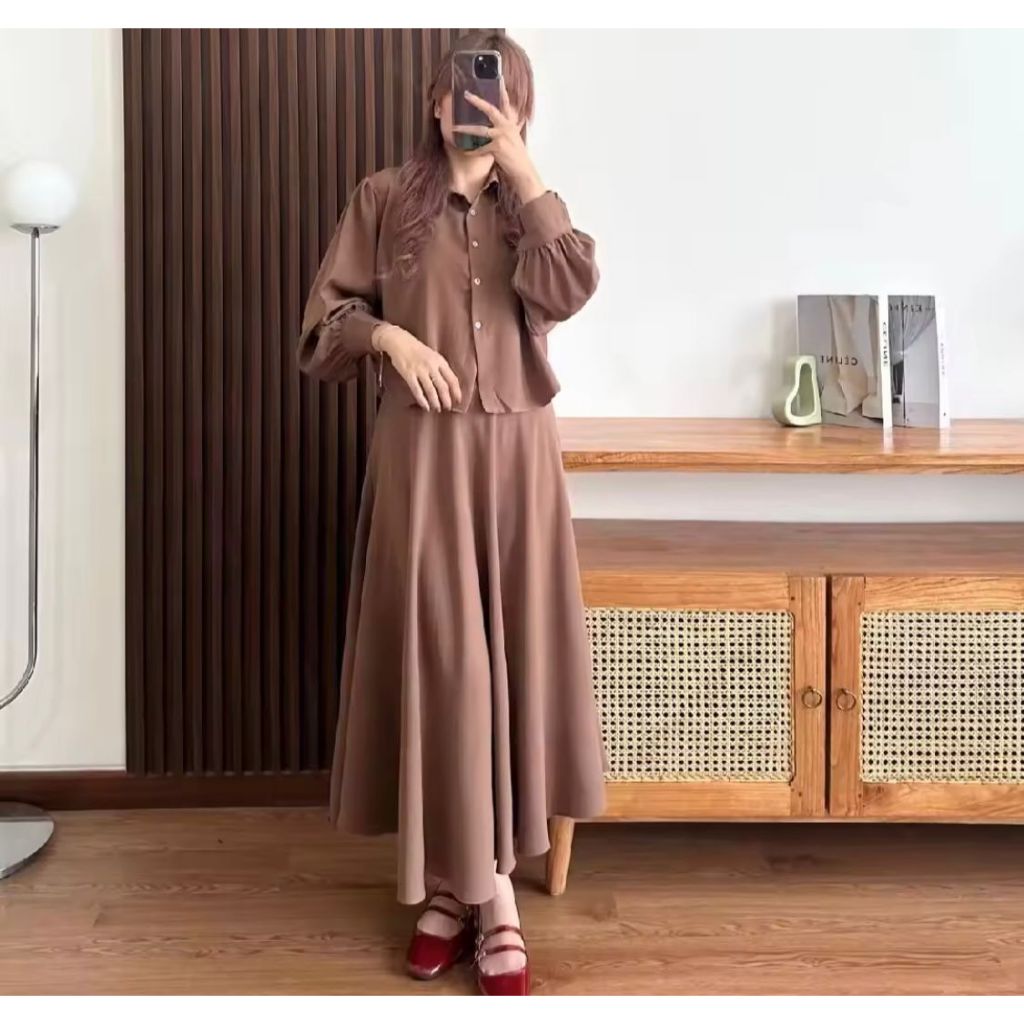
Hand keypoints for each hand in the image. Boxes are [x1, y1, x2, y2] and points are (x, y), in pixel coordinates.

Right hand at [372, 323, 462, 411]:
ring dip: (435, 402)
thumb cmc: (417, 349)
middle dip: (447, 399)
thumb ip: (440, 367)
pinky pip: (417, 390)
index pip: (452, 378)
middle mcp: (431, 366)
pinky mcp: (409, 374)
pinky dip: (422, 400)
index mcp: (440, 361)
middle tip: (448, 408)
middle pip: (443, 386)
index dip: (456, 391)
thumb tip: (448, 384)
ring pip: (431, 390)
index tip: (459, 400)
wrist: (399, 341)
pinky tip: (425, 406)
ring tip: (437, 409)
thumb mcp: (433, 355)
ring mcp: (420, 370)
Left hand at [454, 78, 545, 203]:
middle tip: (467, 95)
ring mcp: (502, 137)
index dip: (503, 90)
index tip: (499, 77)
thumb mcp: (515, 138)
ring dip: (466, 129)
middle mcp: (506, 127)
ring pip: (480, 130)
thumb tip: (504, 123)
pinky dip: (471, 151)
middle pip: (490, 110)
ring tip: (455, 128)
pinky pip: (479, 149)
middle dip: (478, 102)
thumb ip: (509, 128)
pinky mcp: (497, 148)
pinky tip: (464, 151)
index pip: (506, 103)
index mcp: (510, 123)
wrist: (523, 171)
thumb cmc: (518, 156)